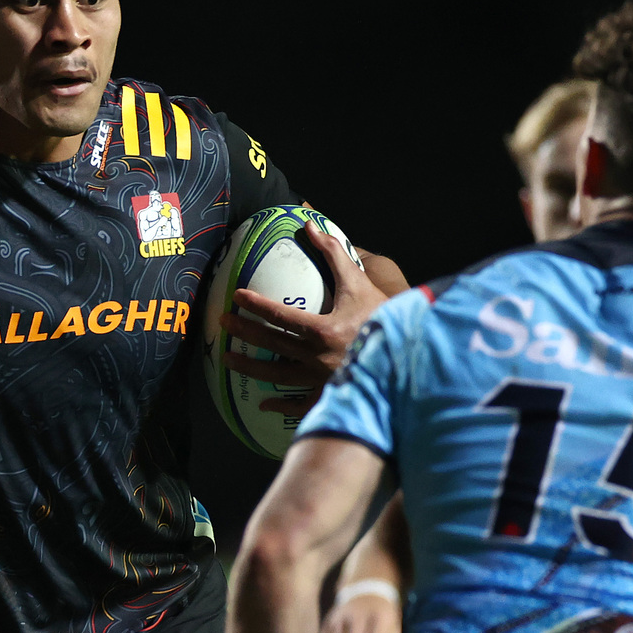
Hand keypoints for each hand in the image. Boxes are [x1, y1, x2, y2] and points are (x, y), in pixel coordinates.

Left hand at [222, 229, 402, 419]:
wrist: (410, 353)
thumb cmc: (384, 316)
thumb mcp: (359, 283)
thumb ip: (334, 254)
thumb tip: (310, 226)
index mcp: (323, 330)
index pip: (280, 315)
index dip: (256, 305)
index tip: (237, 297)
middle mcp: (318, 358)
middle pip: (273, 344)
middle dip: (245, 332)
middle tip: (222, 324)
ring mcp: (323, 381)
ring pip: (278, 376)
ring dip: (251, 368)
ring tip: (229, 359)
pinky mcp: (330, 396)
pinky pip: (301, 405)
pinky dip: (282, 407)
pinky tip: (264, 405)